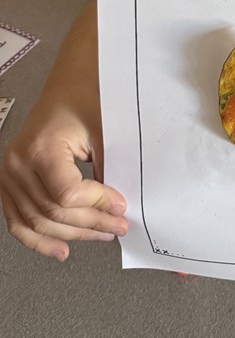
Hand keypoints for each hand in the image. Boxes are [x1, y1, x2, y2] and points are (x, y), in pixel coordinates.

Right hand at [0, 110, 127, 260]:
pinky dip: (38, 239)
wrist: (66, 88)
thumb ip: (106, 171)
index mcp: (41, 148)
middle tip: (118, 226)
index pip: (67, 195)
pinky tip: (60, 249)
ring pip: (37, 222)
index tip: (119, 206)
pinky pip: (18, 221)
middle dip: (90, 224)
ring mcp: (9, 175)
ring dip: (72, 235)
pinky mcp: (9, 182)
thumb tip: (115, 209)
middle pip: (52, 212)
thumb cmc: (84, 102)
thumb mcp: (102, 132)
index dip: (96, 205)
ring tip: (100, 236)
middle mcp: (18, 163)